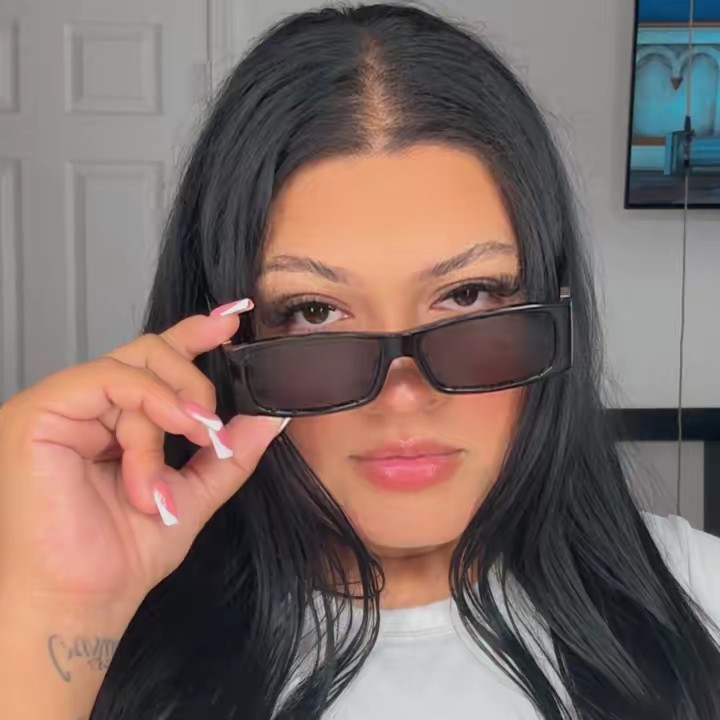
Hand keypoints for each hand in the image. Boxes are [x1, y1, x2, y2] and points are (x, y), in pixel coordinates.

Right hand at [0, 300, 285, 616]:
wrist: (86, 599)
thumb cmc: (126, 553)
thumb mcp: (196, 491)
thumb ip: (231, 451)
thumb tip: (273, 417)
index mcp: (111, 420)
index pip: (153, 361)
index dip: (192, 333)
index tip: (233, 319)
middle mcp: (83, 407)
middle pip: (148, 353)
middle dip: (195, 382)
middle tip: (212, 428)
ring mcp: (58, 407)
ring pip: (135, 367)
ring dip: (175, 409)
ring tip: (191, 445)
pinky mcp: (39, 413)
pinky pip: (110, 380)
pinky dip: (152, 404)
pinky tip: (174, 431)